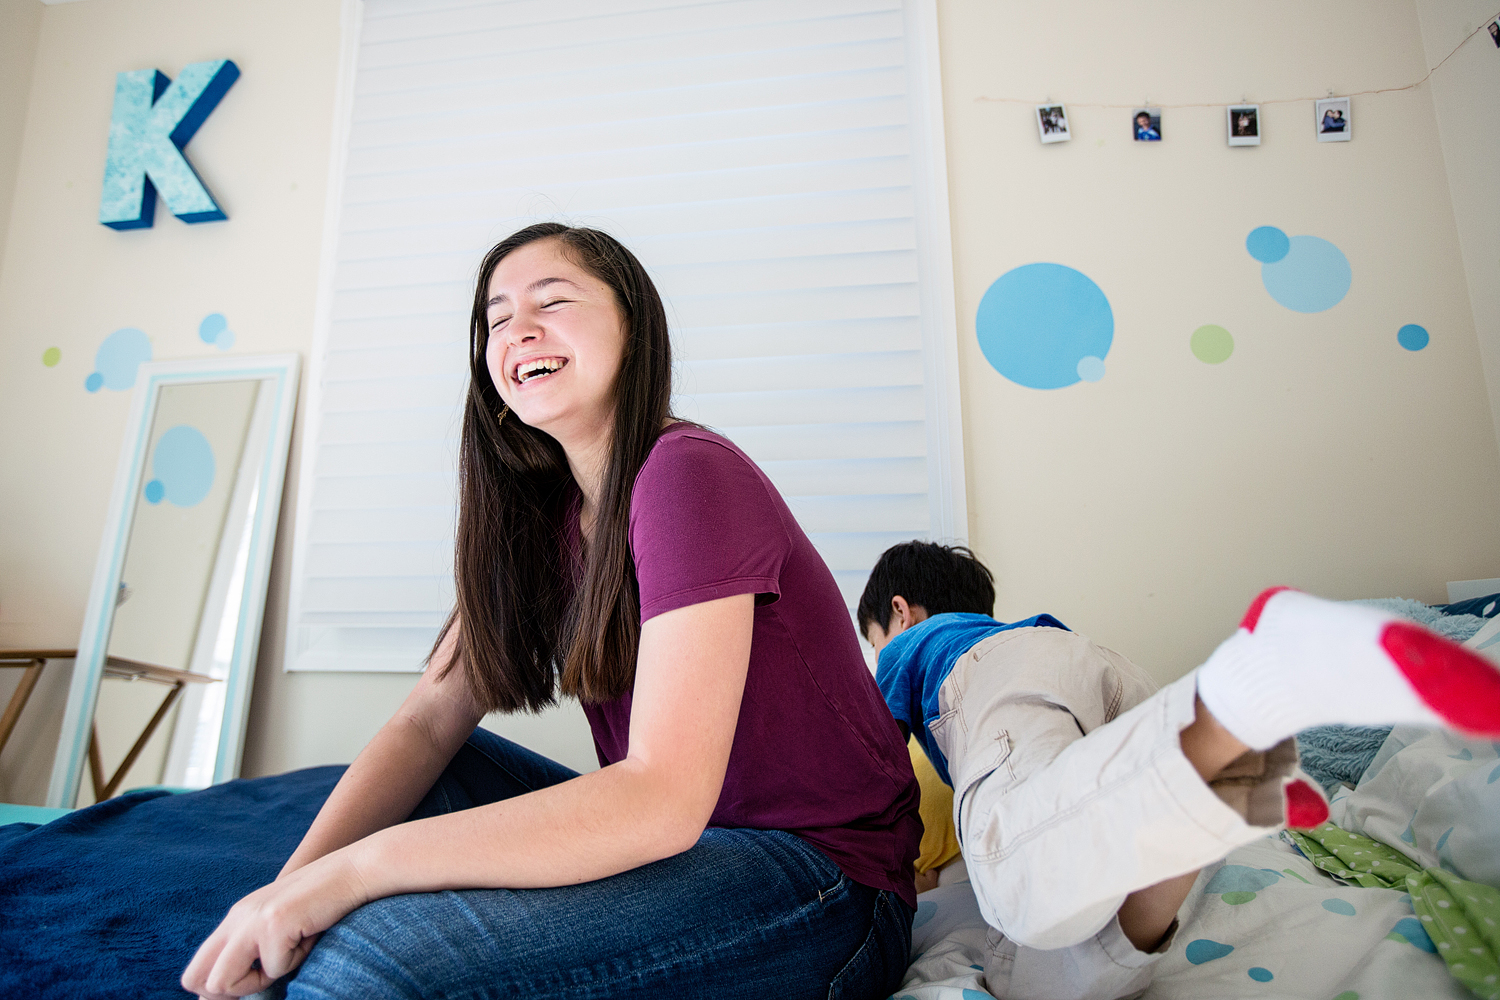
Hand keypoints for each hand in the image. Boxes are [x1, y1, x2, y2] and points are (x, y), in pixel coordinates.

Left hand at [181, 850, 371, 998]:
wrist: (355, 870)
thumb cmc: (325, 903)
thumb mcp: (281, 926)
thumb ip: (255, 951)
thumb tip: (227, 994)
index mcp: (234, 919)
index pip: (194, 972)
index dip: (217, 991)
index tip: (254, 984)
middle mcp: (236, 918)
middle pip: (198, 981)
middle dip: (230, 992)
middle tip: (265, 978)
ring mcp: (252, 920)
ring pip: (222, 984)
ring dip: (259, 982)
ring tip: (290, 954)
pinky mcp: (273, 924)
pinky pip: (273, 969)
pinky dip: (296, 961)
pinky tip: (310, 935)